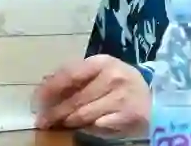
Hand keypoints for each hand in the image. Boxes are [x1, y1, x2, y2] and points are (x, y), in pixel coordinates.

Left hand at [34, 55, 149, 130]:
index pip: (70, 74)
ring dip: (68, 121)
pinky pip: (98, 126)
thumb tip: (45, 83)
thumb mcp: (100, 72)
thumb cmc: (120, 83)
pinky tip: (80, 129)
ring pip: (84, 114)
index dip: (51, 88)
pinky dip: (87, 128)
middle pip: (75, 98)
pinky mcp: (127, 117)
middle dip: (55, 112)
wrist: (153, 98)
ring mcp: (121, 97)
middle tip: (42, 121)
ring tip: (58, 125)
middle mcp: (112, 77)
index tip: (37, 100)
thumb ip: (76, 76)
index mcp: (102, 62)